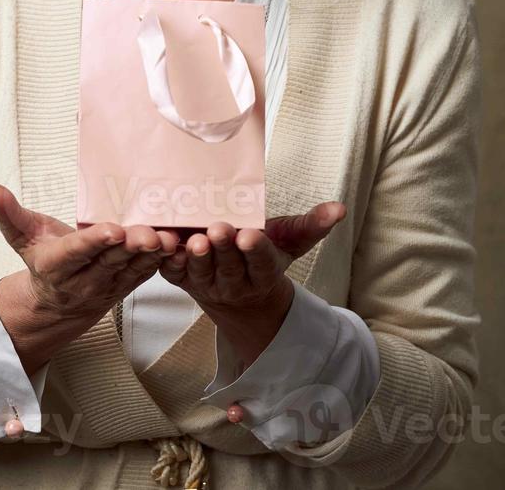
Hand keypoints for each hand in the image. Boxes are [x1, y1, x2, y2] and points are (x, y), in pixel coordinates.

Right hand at [0, 180, 179, 436]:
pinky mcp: (128, 286)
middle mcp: (84, 280)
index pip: (77, 252)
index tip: (112, 229)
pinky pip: (147, 274)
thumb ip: (6, 209)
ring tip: (169, 238)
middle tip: (149, 231)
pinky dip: (164, 261)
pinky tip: (179, 245)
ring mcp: (109, 286)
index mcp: (57, 265)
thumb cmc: (42, 258)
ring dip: (152, 255)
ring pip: (133, 269)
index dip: (95, 241)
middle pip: (111, 260)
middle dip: (130, 246)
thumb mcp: (21, 234)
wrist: (56, 303)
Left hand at [160, 202, 347, 424]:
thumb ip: (311, 225)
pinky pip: (173, 274)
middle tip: (219, 229)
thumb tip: (339, 208)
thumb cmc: (263, 257)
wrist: (238, 296)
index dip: (255, 251)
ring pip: (201, 272)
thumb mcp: (289, 242)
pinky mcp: (182, 281)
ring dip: (197, 257)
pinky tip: (165, 245)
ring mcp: (207, 285)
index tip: (251, 235)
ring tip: (195, 240)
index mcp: (263, 272)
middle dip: (224, 248)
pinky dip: (168, 261)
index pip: (262, 263)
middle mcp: (235, 283)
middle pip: (229, 267)